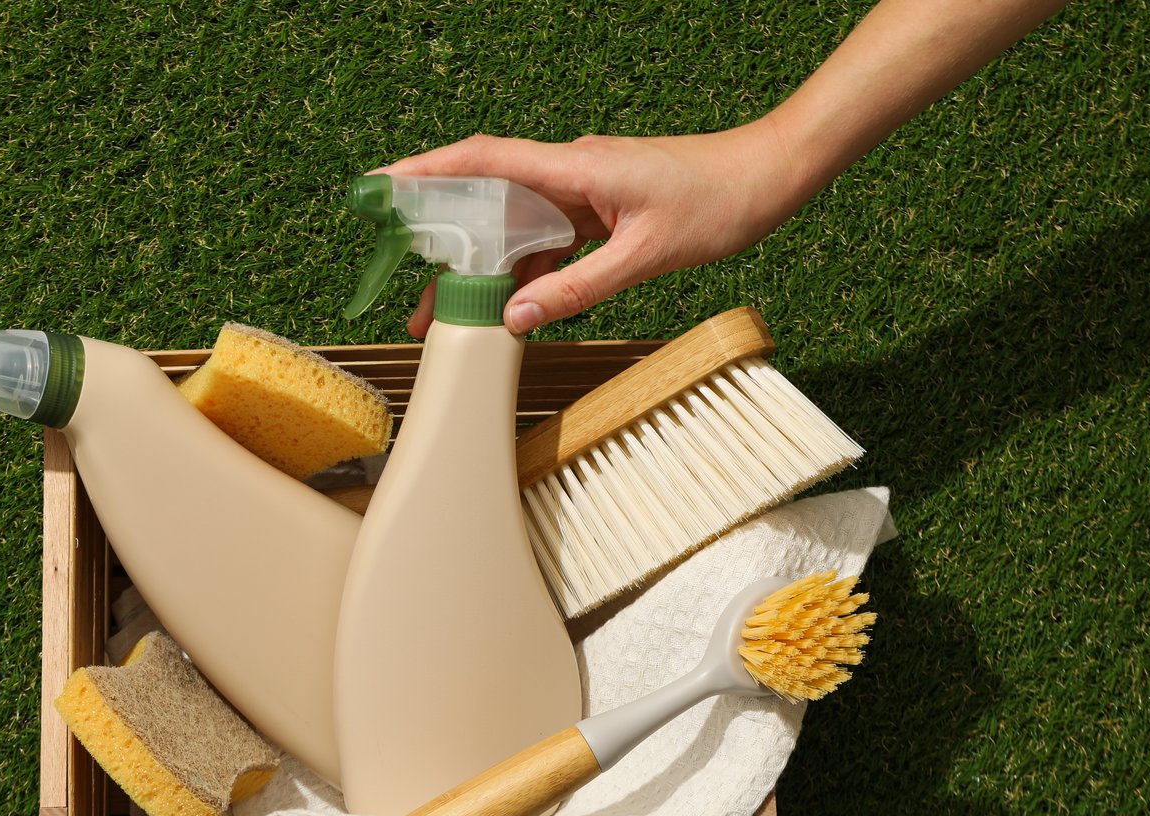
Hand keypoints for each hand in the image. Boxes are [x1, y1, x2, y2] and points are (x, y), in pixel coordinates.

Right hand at [375, 120, 807, 336]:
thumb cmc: (719, 201)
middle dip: (442, 247)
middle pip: (487, 204)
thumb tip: (514, 320)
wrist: (770, 178)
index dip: (425, 172)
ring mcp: (583, 193)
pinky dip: (524, 276)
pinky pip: (547, 243)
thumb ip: (577, 289)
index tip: (380, 188)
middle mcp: (570, 174)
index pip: (482, 160)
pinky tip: (507, 309)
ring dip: (482, 272)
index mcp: (574, 168)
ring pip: (515, 231)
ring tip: (449, 318)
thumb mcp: (645, 255)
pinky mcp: (599, 213)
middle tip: (410, 297)